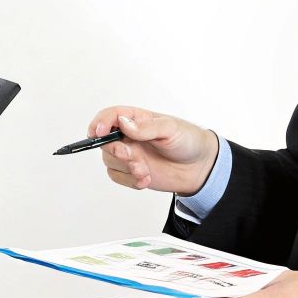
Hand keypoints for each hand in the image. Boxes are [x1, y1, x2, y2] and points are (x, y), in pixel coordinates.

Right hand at [88, 106, 219, 193]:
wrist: (199, 167)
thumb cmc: (188, 141)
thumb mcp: (171, 129)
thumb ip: (146, 127)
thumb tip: (124, 123)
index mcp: (136, 119)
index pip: (110, 116)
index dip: (100, 123)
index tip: (98, 133)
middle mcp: (128, 136)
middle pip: (105, 141)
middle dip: (115, 151)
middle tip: (132, 157)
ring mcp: (129, 154)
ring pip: (109, 161)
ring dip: (126, 169)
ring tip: (144, 171)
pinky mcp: (131, 172)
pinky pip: (117, 177)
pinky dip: (130, 181)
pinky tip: (146, 179)